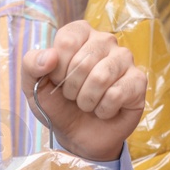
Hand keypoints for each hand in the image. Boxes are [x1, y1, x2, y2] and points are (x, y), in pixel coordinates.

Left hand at [22, 21, 147, 161]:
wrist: (77, 135)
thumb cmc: (58, 105)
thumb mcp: (34, 86)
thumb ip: (31, 65)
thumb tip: (50, 57)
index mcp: (80, 34)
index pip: (67, 40)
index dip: (58, 69)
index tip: (57, 81)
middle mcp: (105, 41)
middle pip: (84, 60)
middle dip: (71, 88)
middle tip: (73, 97)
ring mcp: (124, 59)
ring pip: (101, 77)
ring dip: (87, 100)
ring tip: (87, 104)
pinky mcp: (138, 81)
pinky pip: (116, 94)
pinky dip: (103, 110)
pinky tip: (104, 110)